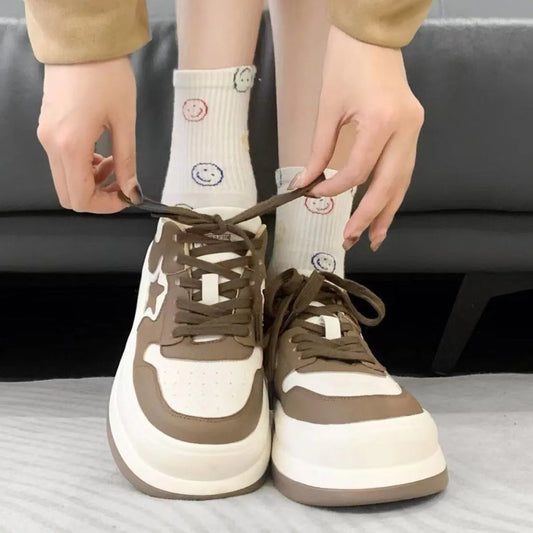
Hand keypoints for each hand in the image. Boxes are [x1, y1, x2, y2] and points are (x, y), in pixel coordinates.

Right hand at [37, 57, 139, 212]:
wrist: (82, 43)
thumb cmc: (107, 77)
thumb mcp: (124, 123)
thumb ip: (127, 163)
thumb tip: (132, 191)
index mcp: (70, 146)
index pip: (81, 198)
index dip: (106, 206)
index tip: (126, 197)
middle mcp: (52, 145)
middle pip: (69, 195)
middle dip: (98, 197)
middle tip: (121, 183)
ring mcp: (46, 137)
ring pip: (65, 180)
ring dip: (91, 182)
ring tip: (114, 162)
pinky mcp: (47, 129)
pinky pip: (62, 162)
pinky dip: (83, 167)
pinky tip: (102, 153)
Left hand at [292, 26, 424, 250]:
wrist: (371, 35)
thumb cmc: (345, 63)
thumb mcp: (328, 109)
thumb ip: (318, 151)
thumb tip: (305, 183)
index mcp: (383, 121)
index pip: (358, 171)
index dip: (334, 188)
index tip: (312, 193)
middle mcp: (406, 129)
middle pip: (389, 185)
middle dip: (370, 216)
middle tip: (352, 239)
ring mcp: (414, 129)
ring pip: (403, 181)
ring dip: (387, 210)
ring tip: (374, 236)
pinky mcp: (413, 128)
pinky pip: (404, 168)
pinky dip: (392, 190)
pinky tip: (383, 207)